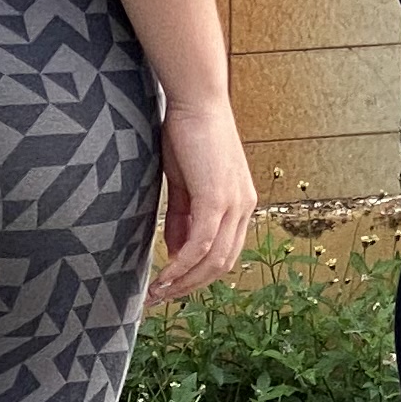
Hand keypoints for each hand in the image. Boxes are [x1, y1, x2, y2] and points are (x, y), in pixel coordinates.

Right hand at [147, 95, 257, 309]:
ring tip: (156, 293)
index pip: (227, 253)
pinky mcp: (217, 197)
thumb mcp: (185, 185)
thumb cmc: (188, 138)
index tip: (171, 287)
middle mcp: (244, 206)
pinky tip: (164, 274)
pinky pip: (201, 243)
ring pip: (213, 259)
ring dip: (183, 281)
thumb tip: (176, 253)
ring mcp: (234, 202)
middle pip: (223, 263)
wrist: (195, 102)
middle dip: (190, 287)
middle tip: (159, 299)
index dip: (200, 276)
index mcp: (241, 204)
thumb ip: (183, 218)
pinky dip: (182, 264)